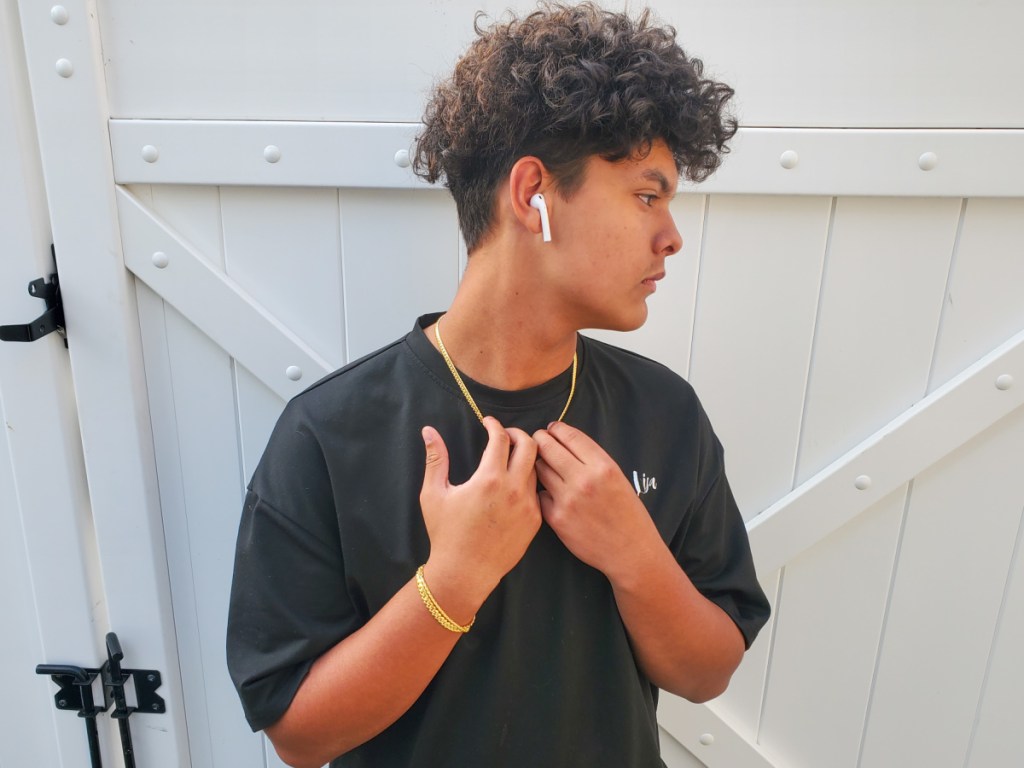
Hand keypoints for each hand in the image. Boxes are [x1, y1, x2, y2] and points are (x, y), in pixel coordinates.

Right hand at [419, 417, 541, 611]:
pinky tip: (514, 484)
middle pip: (530, 446)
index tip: (487, 422)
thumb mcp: (433, 493)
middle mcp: (514, 489)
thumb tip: (428, 430)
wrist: (464, 573)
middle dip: (518, 434)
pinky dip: (527, 481)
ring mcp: (528, 506)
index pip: (501, 437)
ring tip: (510, 458)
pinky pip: (537, 492)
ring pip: (536, 468)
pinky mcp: (535, 521)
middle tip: (505, 435)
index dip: (494, 424)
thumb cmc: (445, 533)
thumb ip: (435, 458)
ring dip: (525, 457)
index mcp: (489, 479)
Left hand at [533, 421, 657, 579]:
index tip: (552, 429)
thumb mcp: (617, 478)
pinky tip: (551, 495)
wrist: (630, 551)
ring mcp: (568, 499)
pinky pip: (540, 495)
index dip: (556, 429)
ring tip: (544, 467)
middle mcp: (584, 479)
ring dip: (539, 465)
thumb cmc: (627, 513)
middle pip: (547, 447)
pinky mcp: (556, 518)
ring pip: (539, 469)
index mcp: (603, 466)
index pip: (569, 435)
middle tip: (538, 441)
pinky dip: (543, 492)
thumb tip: (564, 440)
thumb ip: (592, 459)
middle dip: (540, 440)